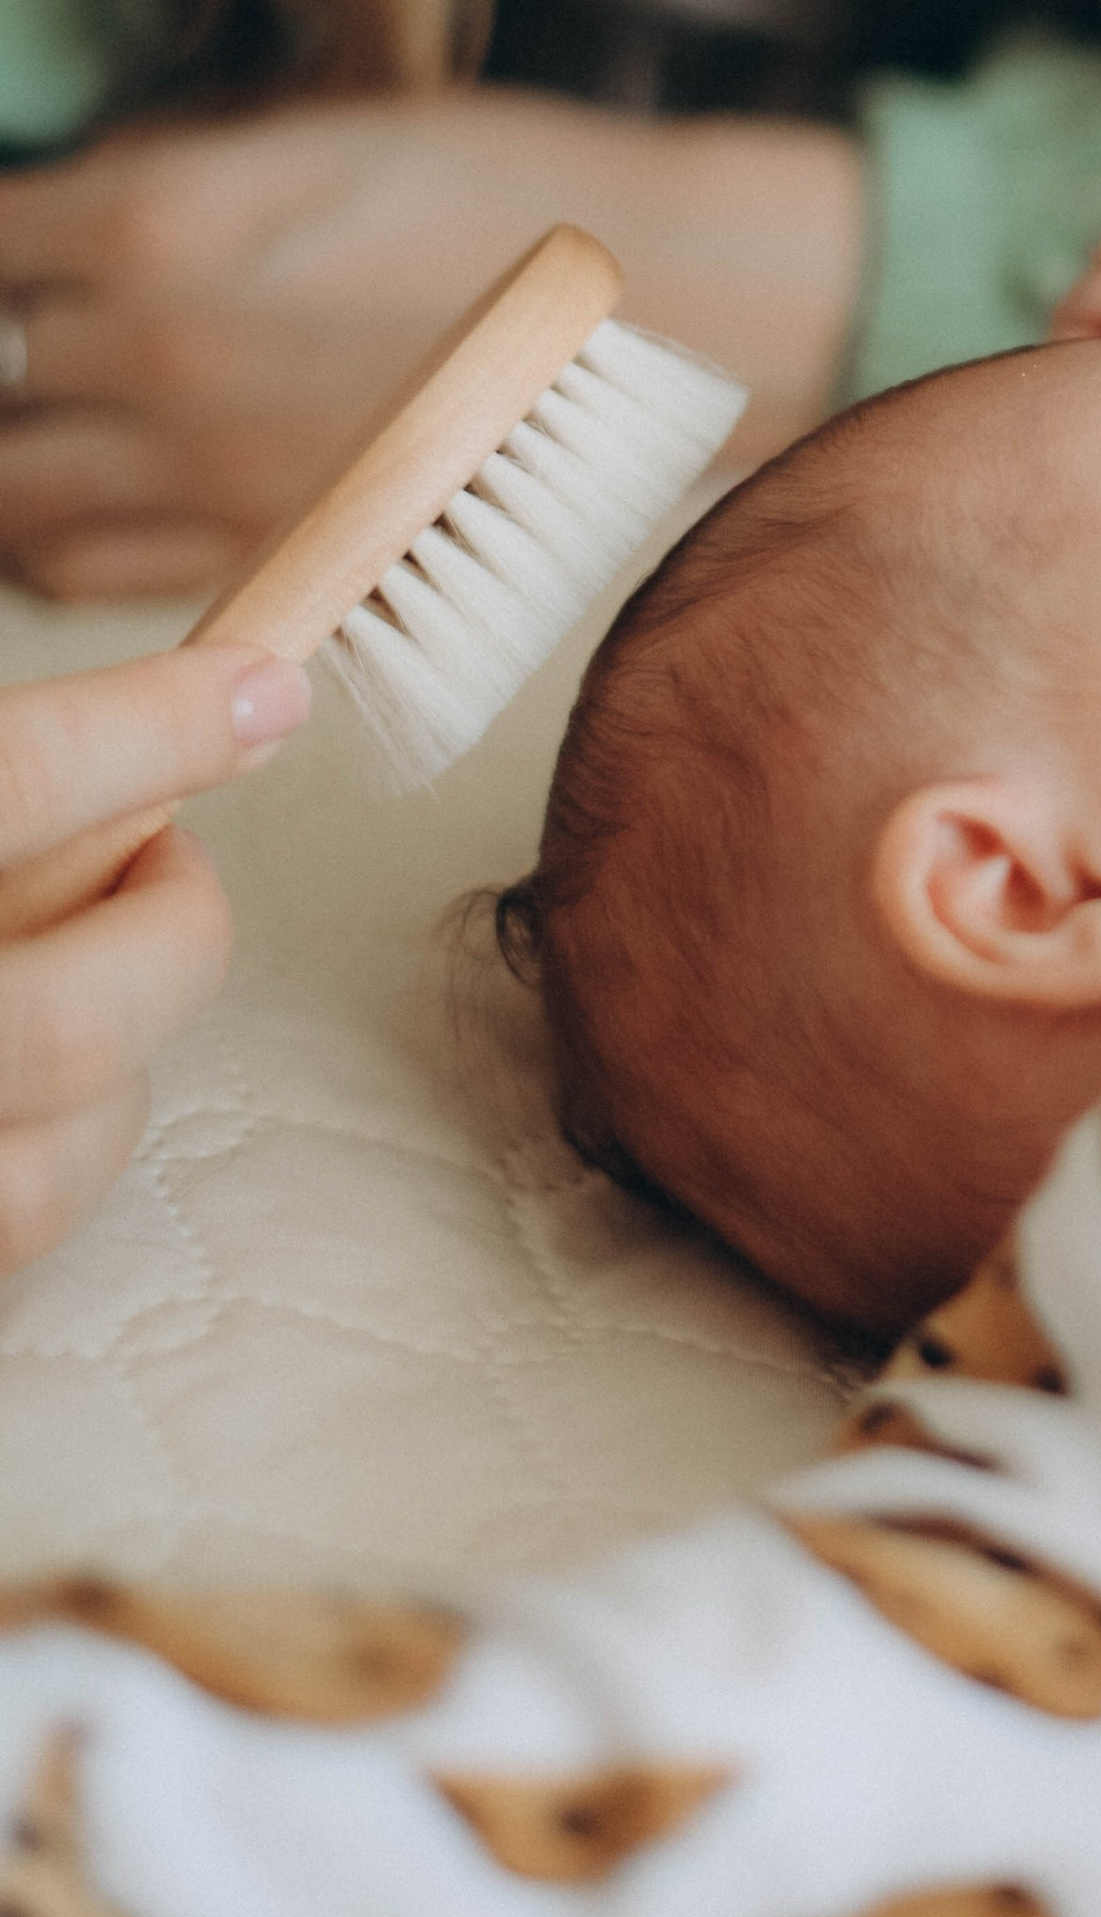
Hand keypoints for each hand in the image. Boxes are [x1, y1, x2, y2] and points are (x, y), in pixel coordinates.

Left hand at [0, 92, 862, 602]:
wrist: (659, 304)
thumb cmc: (506, 192)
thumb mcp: (315, 132)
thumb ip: (168, 172)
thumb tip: (71, 205)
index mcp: (161, 222)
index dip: (1, 247)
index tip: (21, 251)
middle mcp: (161, 354)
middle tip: (33, 343)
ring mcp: (207, 470)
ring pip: (14, 502)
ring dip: (14, 463)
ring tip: (46, 432)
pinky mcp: (268, 551)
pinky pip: (88, 574)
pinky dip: (58, 546)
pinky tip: (87, 503)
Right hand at [0, 642, 306, 1272]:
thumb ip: (2, 774)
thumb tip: (174, 722)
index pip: (9, 785)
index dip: (153, 728)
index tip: (259, 690)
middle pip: (72, 1019)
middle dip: (172, 924)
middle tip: (166, 846)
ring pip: (62, 1154)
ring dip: (127, 1052)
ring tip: (94, 959)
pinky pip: (16, 1226)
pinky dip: (57, 1141)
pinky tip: (33, 1064)